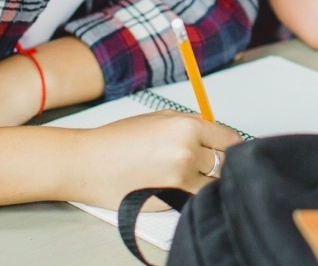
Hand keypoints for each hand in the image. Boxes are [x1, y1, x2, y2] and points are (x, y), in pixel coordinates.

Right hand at [71, 111, 241, 208]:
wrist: (88, 164)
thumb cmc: (117, 140)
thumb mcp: (158, 118)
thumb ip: (189, 124)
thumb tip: (213, 133)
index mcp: (187, 126)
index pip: (229, 139)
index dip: (229, 145)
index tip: (226, 150)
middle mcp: (188, 151)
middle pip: (224, 161)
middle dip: (216, 162)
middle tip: (202, 163)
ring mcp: (181, 177)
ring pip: (213, 182)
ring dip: (206, 180)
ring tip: (186, 175)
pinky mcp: (172, 199)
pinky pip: (197, 198)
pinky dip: (193, 194)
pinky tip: (179, 187)